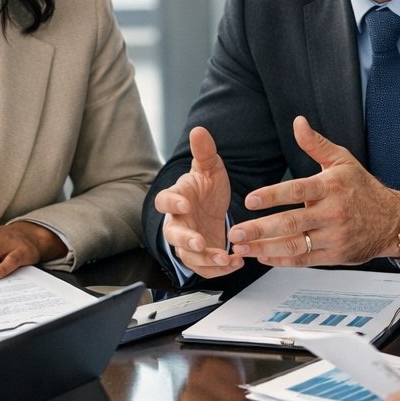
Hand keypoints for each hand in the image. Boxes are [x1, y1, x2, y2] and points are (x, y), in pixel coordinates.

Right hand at [153, 126, 243, 278]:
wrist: (212, 208)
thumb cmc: (205, 188)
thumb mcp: (209, 168)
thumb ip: (204, 152)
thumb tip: (199, 130)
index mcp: (175, 199)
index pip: (164, 201)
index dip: (172, 204)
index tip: (184, 204)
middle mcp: (177, 223)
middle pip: (173, 235)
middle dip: (185, 240)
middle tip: (199, 243)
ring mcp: (187, 242)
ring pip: (188, 256)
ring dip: (205, 259)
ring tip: (225, 258)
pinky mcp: (199, 257)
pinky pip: (204, 268)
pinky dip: (218, 269)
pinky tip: (235, 263)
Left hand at [228, 115, 399, 265]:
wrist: (393, 220)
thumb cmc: (363, 189)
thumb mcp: (342, 161)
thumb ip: (315, 144)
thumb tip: (297, 122)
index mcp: (331, 187)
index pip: (298, 191)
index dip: (272, 196)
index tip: (250, 200)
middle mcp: (333, 213)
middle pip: (292, 222)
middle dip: (260, 229)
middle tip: (235, 233)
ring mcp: (334, 236)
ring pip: (295, 245)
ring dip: (265, 248)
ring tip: (242, 248)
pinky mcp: (335, 255)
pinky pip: (304, 260)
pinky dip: (282, 261)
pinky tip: (262, 256)